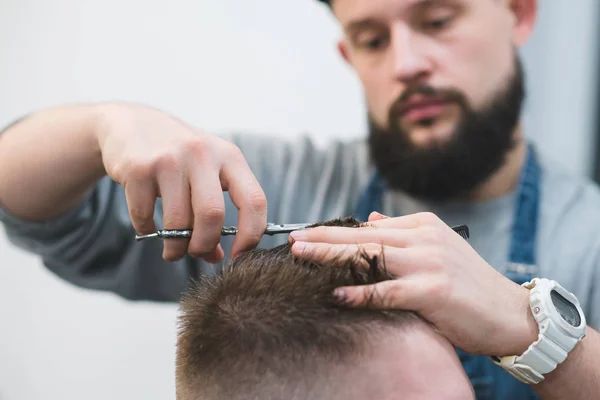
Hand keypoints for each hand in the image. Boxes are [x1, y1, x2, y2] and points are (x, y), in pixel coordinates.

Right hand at [94, 103, 266, 261]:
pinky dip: (148, 231)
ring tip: (173, 251)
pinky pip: (145, 216)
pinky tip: (150, 229)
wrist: (131, 122)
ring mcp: (169, 159)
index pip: (254, 200)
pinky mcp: (138, 168)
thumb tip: (216, 257)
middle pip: (212, 215)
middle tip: (198, 253)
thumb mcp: (207, 173)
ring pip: (178, 221)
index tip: (239, 255)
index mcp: (229, 156)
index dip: (251, 235)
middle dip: (205, 244)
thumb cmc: (179, 155)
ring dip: (176, 246)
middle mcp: (202, 154)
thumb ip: (216, 211)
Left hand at [290, 211, 538, 356]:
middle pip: (363, 236)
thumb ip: (402, 234)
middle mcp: (423, 238)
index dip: (335, 232)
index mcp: (422, 226)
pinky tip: (337, 293)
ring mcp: (429, 263)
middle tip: (293, 240)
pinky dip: (361, 293)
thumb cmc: (468, 285)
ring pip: (370, 256)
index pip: (368, 227)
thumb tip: (370, 220)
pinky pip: (388, 291)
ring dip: (332, 256)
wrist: (510, 314)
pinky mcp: (434, 290)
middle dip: (324, 238)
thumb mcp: (436, 249)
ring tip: (302, 256)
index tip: (307, 235)